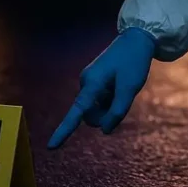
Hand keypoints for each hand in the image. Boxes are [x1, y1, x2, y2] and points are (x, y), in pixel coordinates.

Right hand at [48, 27, 155, 148]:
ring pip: (96, 109)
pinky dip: (110, 99)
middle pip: (90, 115)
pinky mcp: (94, 81)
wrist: (136, 39)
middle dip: (105, 116)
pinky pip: (100, 100)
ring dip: (109, 107)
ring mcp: (89, 82)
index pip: (77, 112)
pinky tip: (120, 84)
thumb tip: (105, 130)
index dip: (64, 130)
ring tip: (123, 88)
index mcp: (93, 83)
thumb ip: (118, 110)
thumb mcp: (130, 88)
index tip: (50, 147)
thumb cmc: (134, 62)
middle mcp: (86, 83)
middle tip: (124, 99)